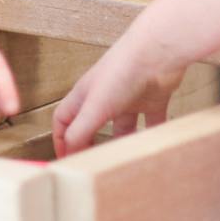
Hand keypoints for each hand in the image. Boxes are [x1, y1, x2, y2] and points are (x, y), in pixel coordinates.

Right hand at [51, 25, 187, 156]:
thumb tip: (68, 153)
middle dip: (92, 145)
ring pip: (124, 128)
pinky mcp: (152, 99)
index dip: (62, 139)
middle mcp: (105, 97)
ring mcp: (129, 98)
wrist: (157, 54)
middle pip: (93, 125)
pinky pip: (153, 123)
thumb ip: (80, 131)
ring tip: (125, 161)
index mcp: (86, 96)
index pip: (65, 119)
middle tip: (95, 166)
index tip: (66, 160)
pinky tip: (154, 147)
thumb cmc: (122, 71)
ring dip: (124, 143)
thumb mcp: (94, 106)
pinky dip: (153, 135)